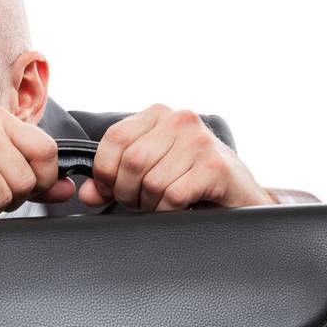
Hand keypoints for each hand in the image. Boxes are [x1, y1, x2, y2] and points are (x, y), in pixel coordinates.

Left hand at [76, 104, 275, 211]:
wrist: (239, 197)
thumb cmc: (191, 183)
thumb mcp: (149, 173)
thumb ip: (114, 180)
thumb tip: (87, 194)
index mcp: (158, 115)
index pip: (113, 139)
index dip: (106, 173)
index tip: (113, 190)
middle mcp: (179, 120)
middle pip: (131, 163)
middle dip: (128, 193)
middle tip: (141, 202)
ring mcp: (199, 141)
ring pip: (151, 182)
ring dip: (151, 205)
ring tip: (163, 204)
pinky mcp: (214, 167)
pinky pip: (172, 196)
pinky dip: (168, 211)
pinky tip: (179, 208)